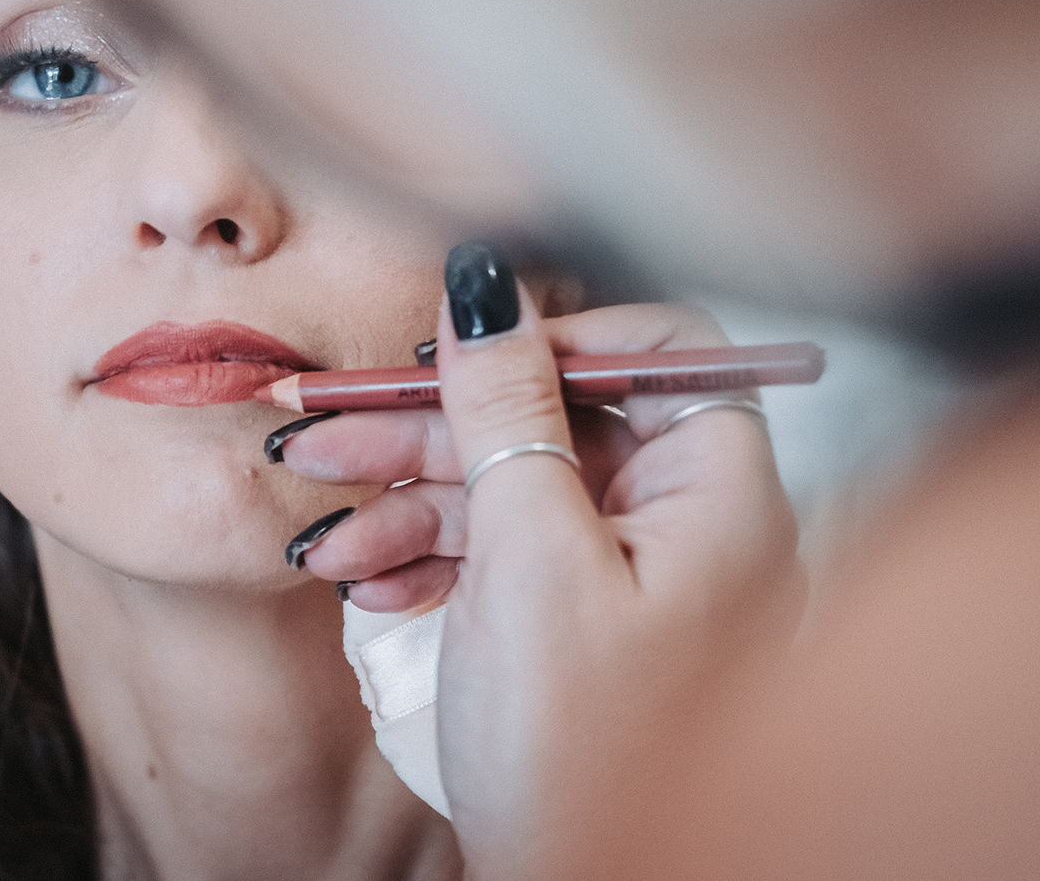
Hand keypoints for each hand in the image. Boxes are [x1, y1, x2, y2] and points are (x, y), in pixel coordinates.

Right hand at [279, 247, 804, 877]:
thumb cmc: (578, 752)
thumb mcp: (528, 557)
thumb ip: (509, 410)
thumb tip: (489, 287)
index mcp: (715, 495)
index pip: (660, 353)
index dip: (557, 339)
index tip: (461, 354)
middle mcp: (686, 526)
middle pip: (558, 421)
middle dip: (435, 429)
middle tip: (330, 426)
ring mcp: (631, 579)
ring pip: (514, 489)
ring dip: (410, 501)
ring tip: (323, 529)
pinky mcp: (577, 624)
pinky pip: (503, 555)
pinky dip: (432, 558)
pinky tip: (364, 578)